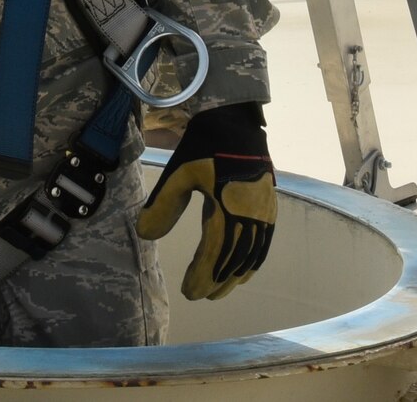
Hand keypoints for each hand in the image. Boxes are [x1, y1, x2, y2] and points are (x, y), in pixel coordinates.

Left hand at [137, 102, 274, 300]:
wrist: (236, 120)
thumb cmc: (205, 145)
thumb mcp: (179, 172)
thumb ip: (163, 204)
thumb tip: (146, 235)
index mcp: (229, 206)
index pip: (215, 252)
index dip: (202, 275)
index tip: (188, 292)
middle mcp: (251, 213)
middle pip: (235, 258)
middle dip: (218, 280)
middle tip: (200, 295)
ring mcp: (264, 210)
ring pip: (252, 254)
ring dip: (236, 275)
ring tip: (219, 290)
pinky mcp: (270, 205)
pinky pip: (265, 241)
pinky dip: (254, 261)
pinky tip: (245, 270)